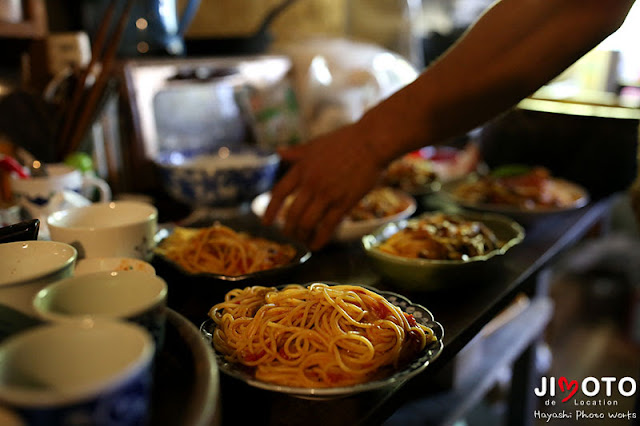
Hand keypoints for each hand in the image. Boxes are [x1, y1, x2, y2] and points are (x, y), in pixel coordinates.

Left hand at [264, 123, 385, 249]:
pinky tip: (316, 245)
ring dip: (302, 236)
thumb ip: (296, 152)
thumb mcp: (315, 144)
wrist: (371, 142)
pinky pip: (327, 227)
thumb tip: (278, 152)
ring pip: (307, 223)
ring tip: (303, 240)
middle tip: (289, 235)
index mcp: (302, 168)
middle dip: (288, 228)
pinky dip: (319, 239)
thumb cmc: (345, 140)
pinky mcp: (344, 203)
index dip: (270, 210)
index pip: (280, 193)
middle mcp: (311, 183)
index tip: (265, 222)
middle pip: (291, 213)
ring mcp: (327, 194)